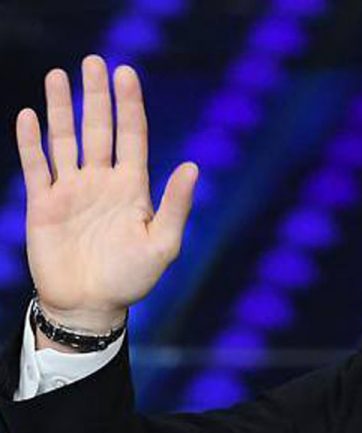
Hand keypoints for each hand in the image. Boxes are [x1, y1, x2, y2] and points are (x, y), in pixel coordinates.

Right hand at [16, 55, 197, 331]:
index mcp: (133, 188)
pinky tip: (29, 115)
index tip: (127, 73)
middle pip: (99, 129)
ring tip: (59, 75)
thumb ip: (175, 205)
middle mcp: (103, 182)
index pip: (132, 136)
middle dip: (96, 95)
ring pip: (66, 140)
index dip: (130, 105)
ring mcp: (72, 191)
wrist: (91, 305)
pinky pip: (36, 166)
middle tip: (94, 60)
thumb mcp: (162, 244)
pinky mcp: (44, 204)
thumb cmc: (132, 279)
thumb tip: (193, 167)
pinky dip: (32, 142)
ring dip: (61, 108)